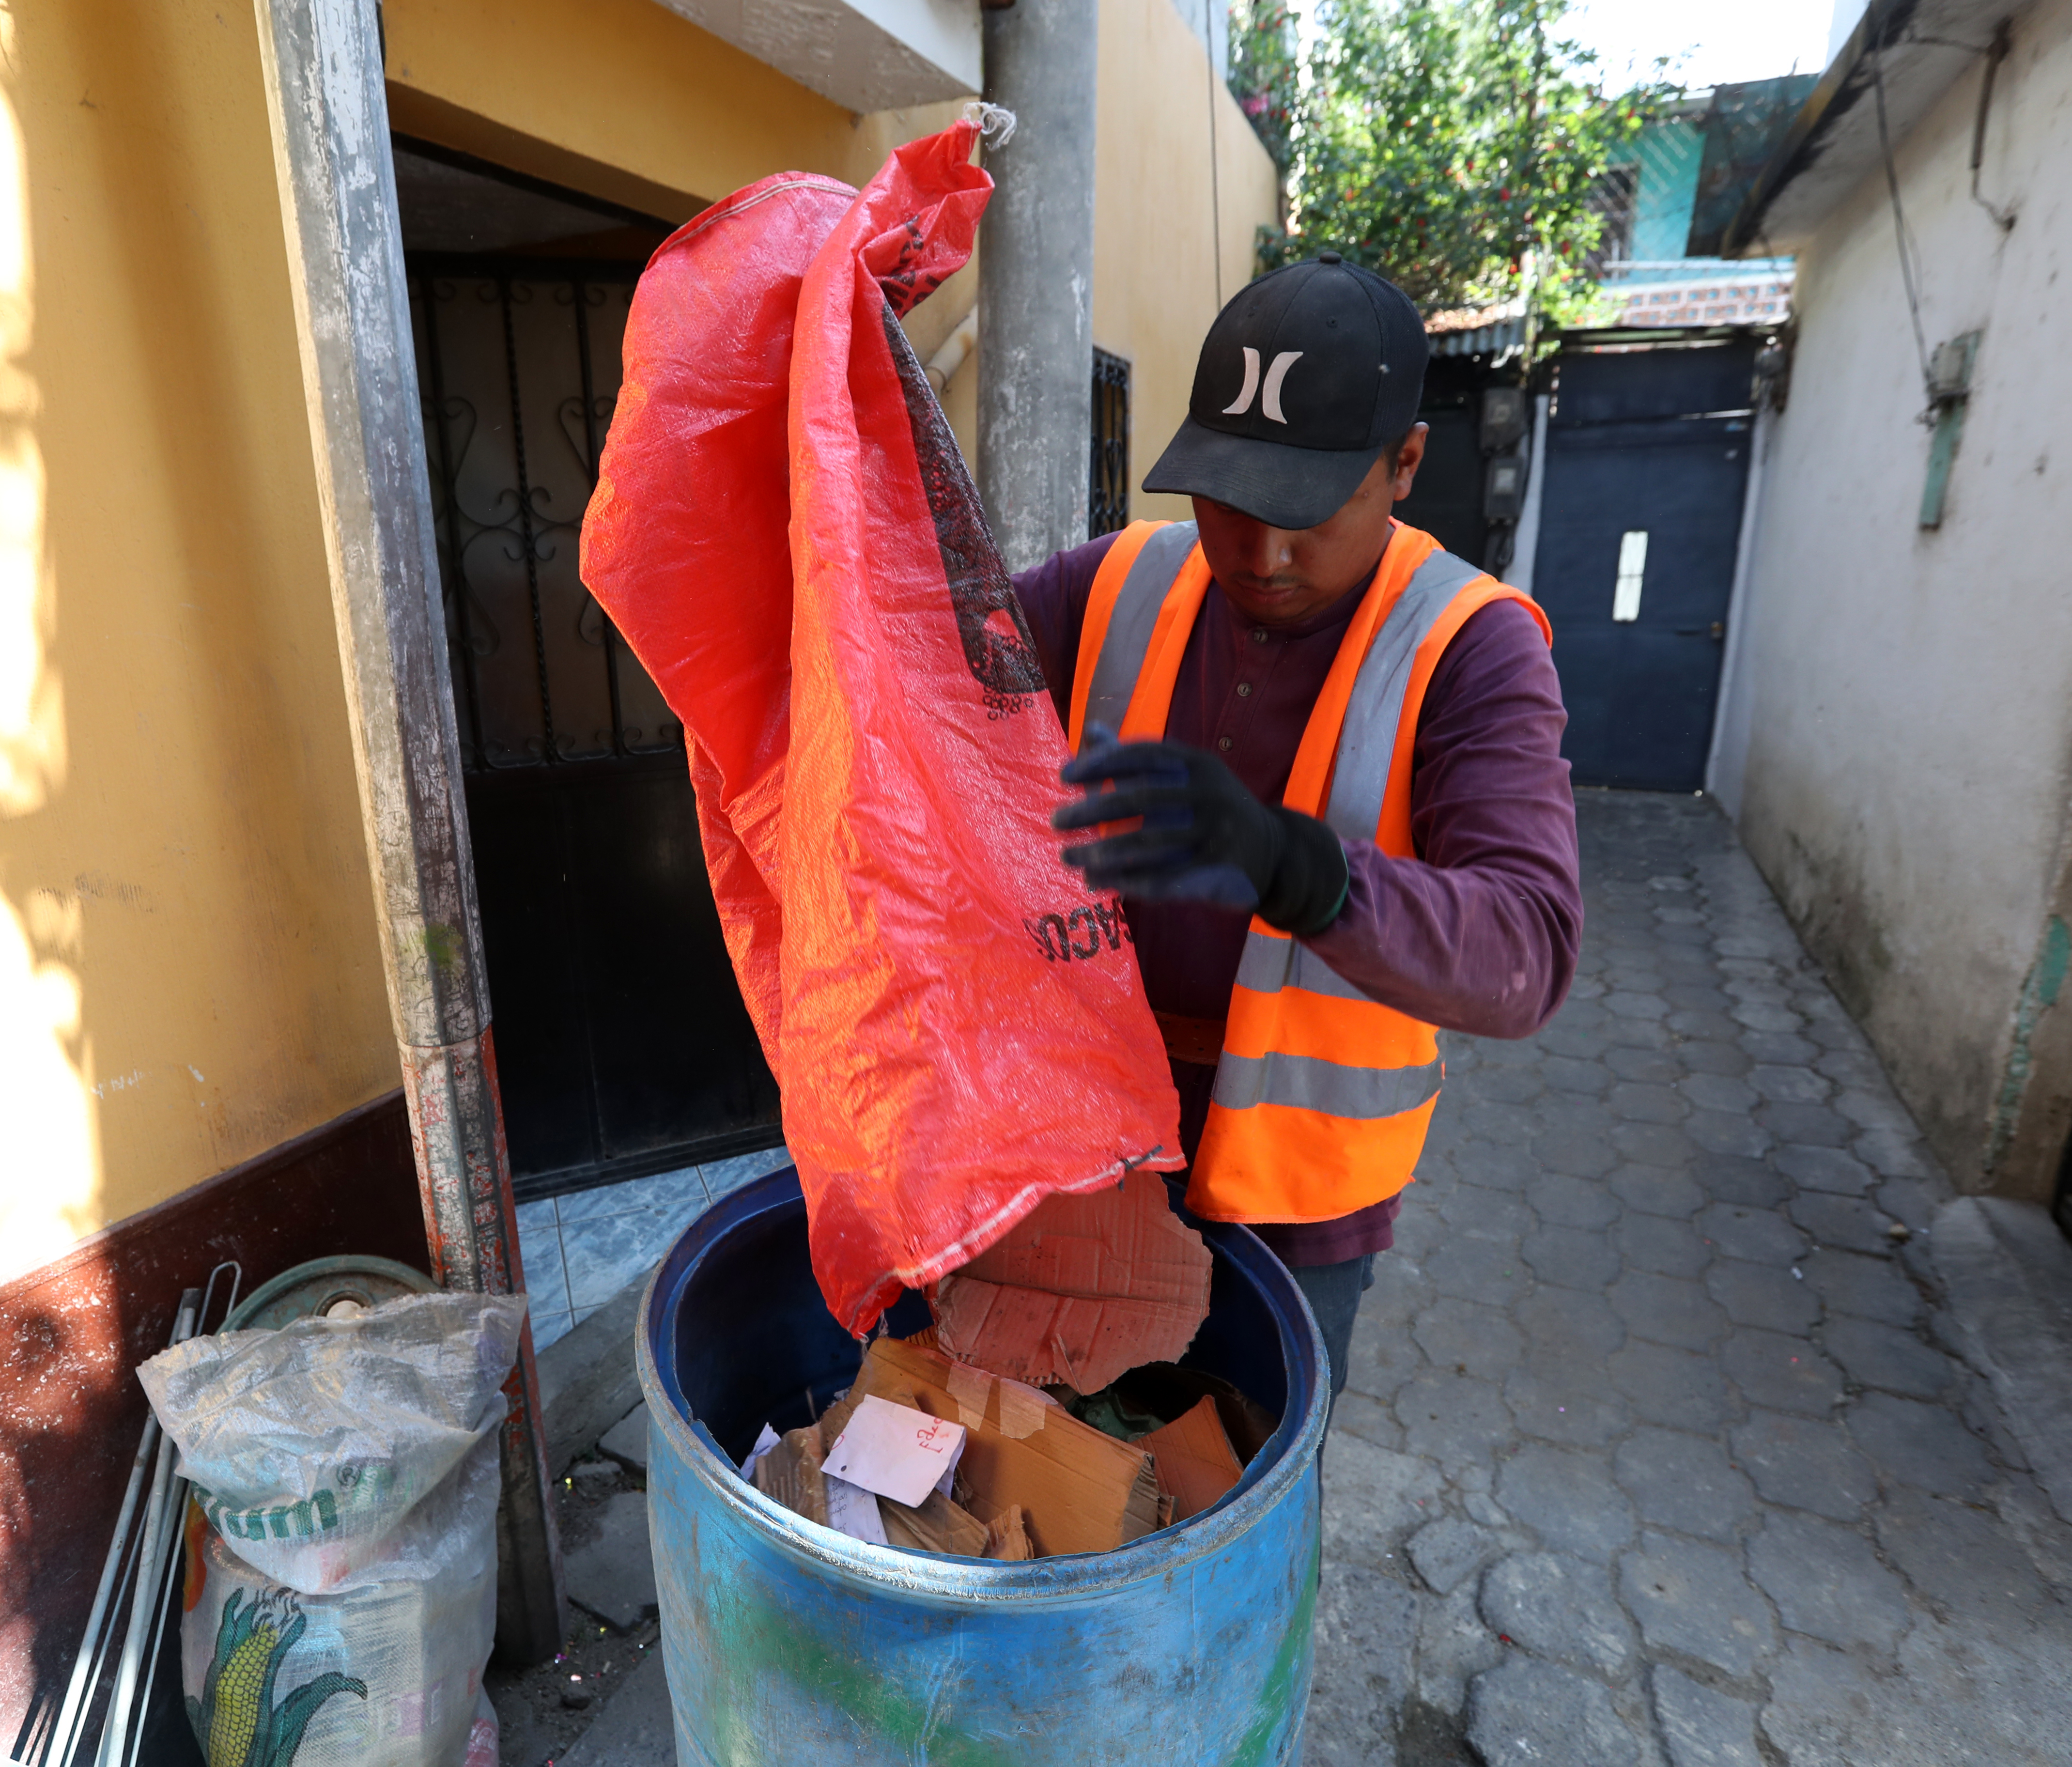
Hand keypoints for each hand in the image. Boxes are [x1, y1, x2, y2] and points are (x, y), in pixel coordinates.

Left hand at [1051, 725, 1349, 932]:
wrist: (1272, 852)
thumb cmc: (1210, 809)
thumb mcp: (1183, 777)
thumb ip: (1135, 758)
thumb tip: (1089, 731)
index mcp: (1197, 763)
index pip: (1142, 756)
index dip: (1100, 764)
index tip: (1063, 776)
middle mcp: (1208, 793)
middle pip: (1139, 799)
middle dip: (1091, 811)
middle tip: (1056, 822)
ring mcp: (1216, 832)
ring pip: (1146, 843)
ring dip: (1101, 852)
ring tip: (1068, 857)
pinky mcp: (1217, 870)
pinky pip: (1162, 877)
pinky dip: (1125, 881)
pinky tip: (1097, 883)